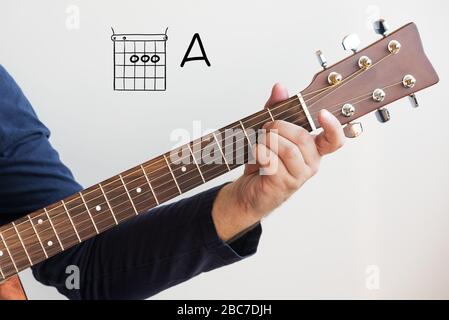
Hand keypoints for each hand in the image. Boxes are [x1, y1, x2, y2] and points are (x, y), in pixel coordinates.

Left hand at [212, 83, 345, 241]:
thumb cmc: (262, 161)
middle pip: (302, 138)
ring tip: (259, 142)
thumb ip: (276, 109)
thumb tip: (280, 88)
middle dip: (279, 127)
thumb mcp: (268, 131)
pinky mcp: (283, 184)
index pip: (334, 139)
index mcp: (312, 149)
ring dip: (268, 140)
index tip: (322, 113)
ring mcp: (298, 176)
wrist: (247, 191)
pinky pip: (273, 162)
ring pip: (289, 150)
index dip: (333, 126)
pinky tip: (256, 154)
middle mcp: (310, 163)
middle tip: (266, 128)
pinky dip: (260, 152)